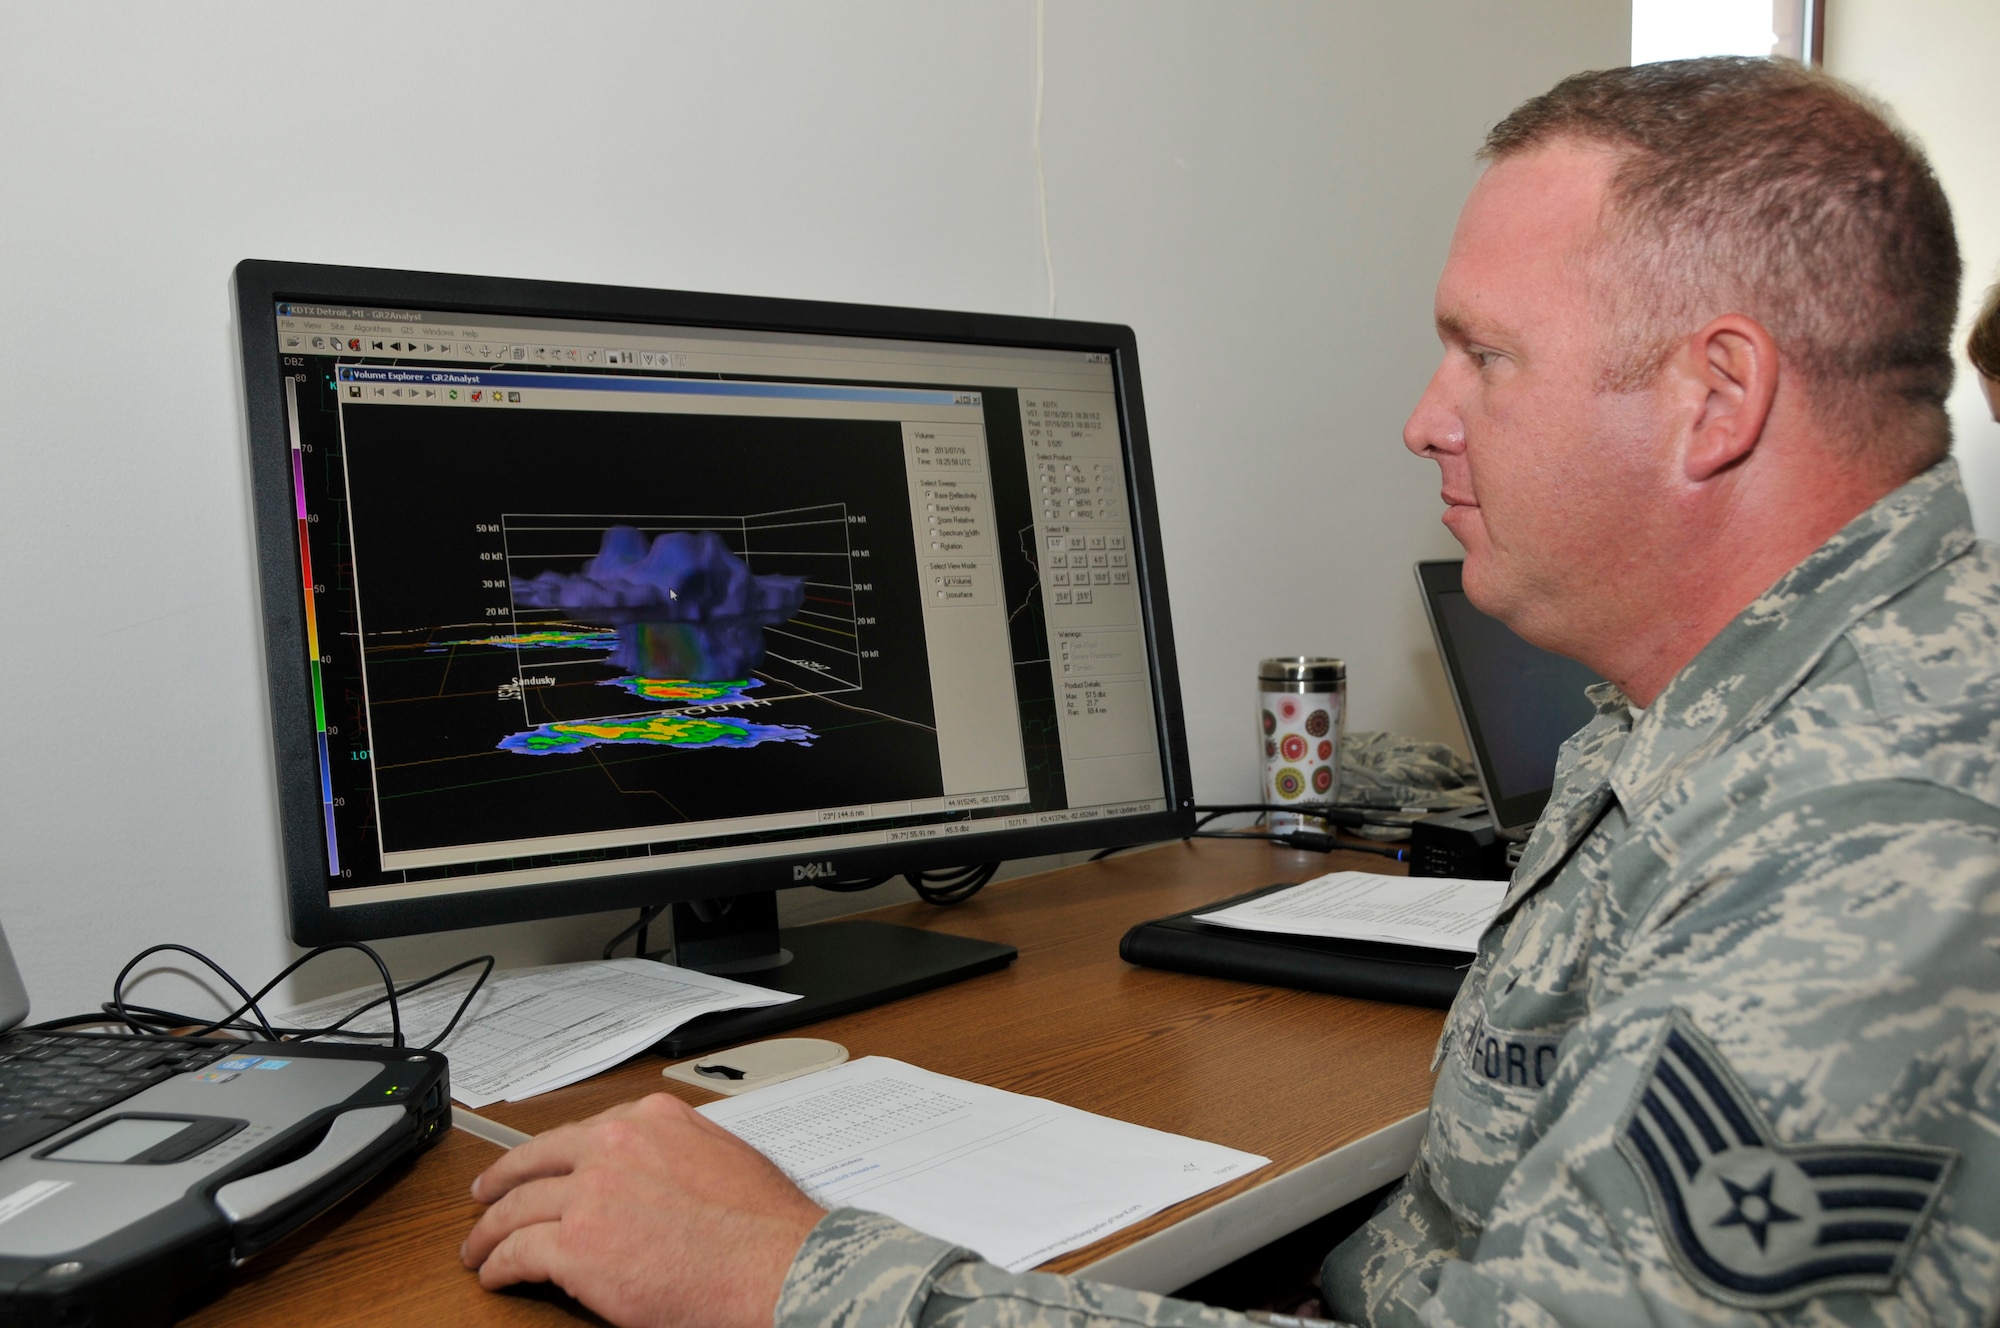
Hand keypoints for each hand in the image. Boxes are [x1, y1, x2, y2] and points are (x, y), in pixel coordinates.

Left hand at [461, 1091, 826, 1327]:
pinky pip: (518, 1252)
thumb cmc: (764, 1225)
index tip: (537, 1165)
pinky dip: (498, 1265)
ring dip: (491, 1231)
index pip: (582, 1132)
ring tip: (479, 1249)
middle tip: (485, 1196)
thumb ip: (679, 1151)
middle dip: (502, 1181)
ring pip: (517, 1208)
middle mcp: (615, 1145)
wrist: (774, 1266)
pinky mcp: (576, 1246)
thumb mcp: (724, 1157)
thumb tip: (660, 1171)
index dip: (549, 1154)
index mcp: (652, 1119)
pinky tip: (495, 1274)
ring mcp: (591, 1193)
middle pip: (536, 1161)